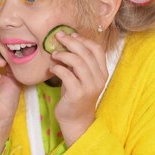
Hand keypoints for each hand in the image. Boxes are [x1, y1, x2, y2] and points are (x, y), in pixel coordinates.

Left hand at [50, 31, 107, 145]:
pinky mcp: (78, 94)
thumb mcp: (79, 77)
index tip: (70, 35)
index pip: (97, 49)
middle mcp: (99, 78)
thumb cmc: (76, 95)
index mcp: (102, 71)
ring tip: (53, 55)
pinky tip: (52, 69)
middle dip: (70, 42)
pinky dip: (58, 68)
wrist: (76, 120)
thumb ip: (77, 63)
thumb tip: (65, 44)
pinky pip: (67, 75)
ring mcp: (89, 86)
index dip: (83, 40)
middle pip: (86, 53)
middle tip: (58, 37)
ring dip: (63, 55)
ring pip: (78, 62)